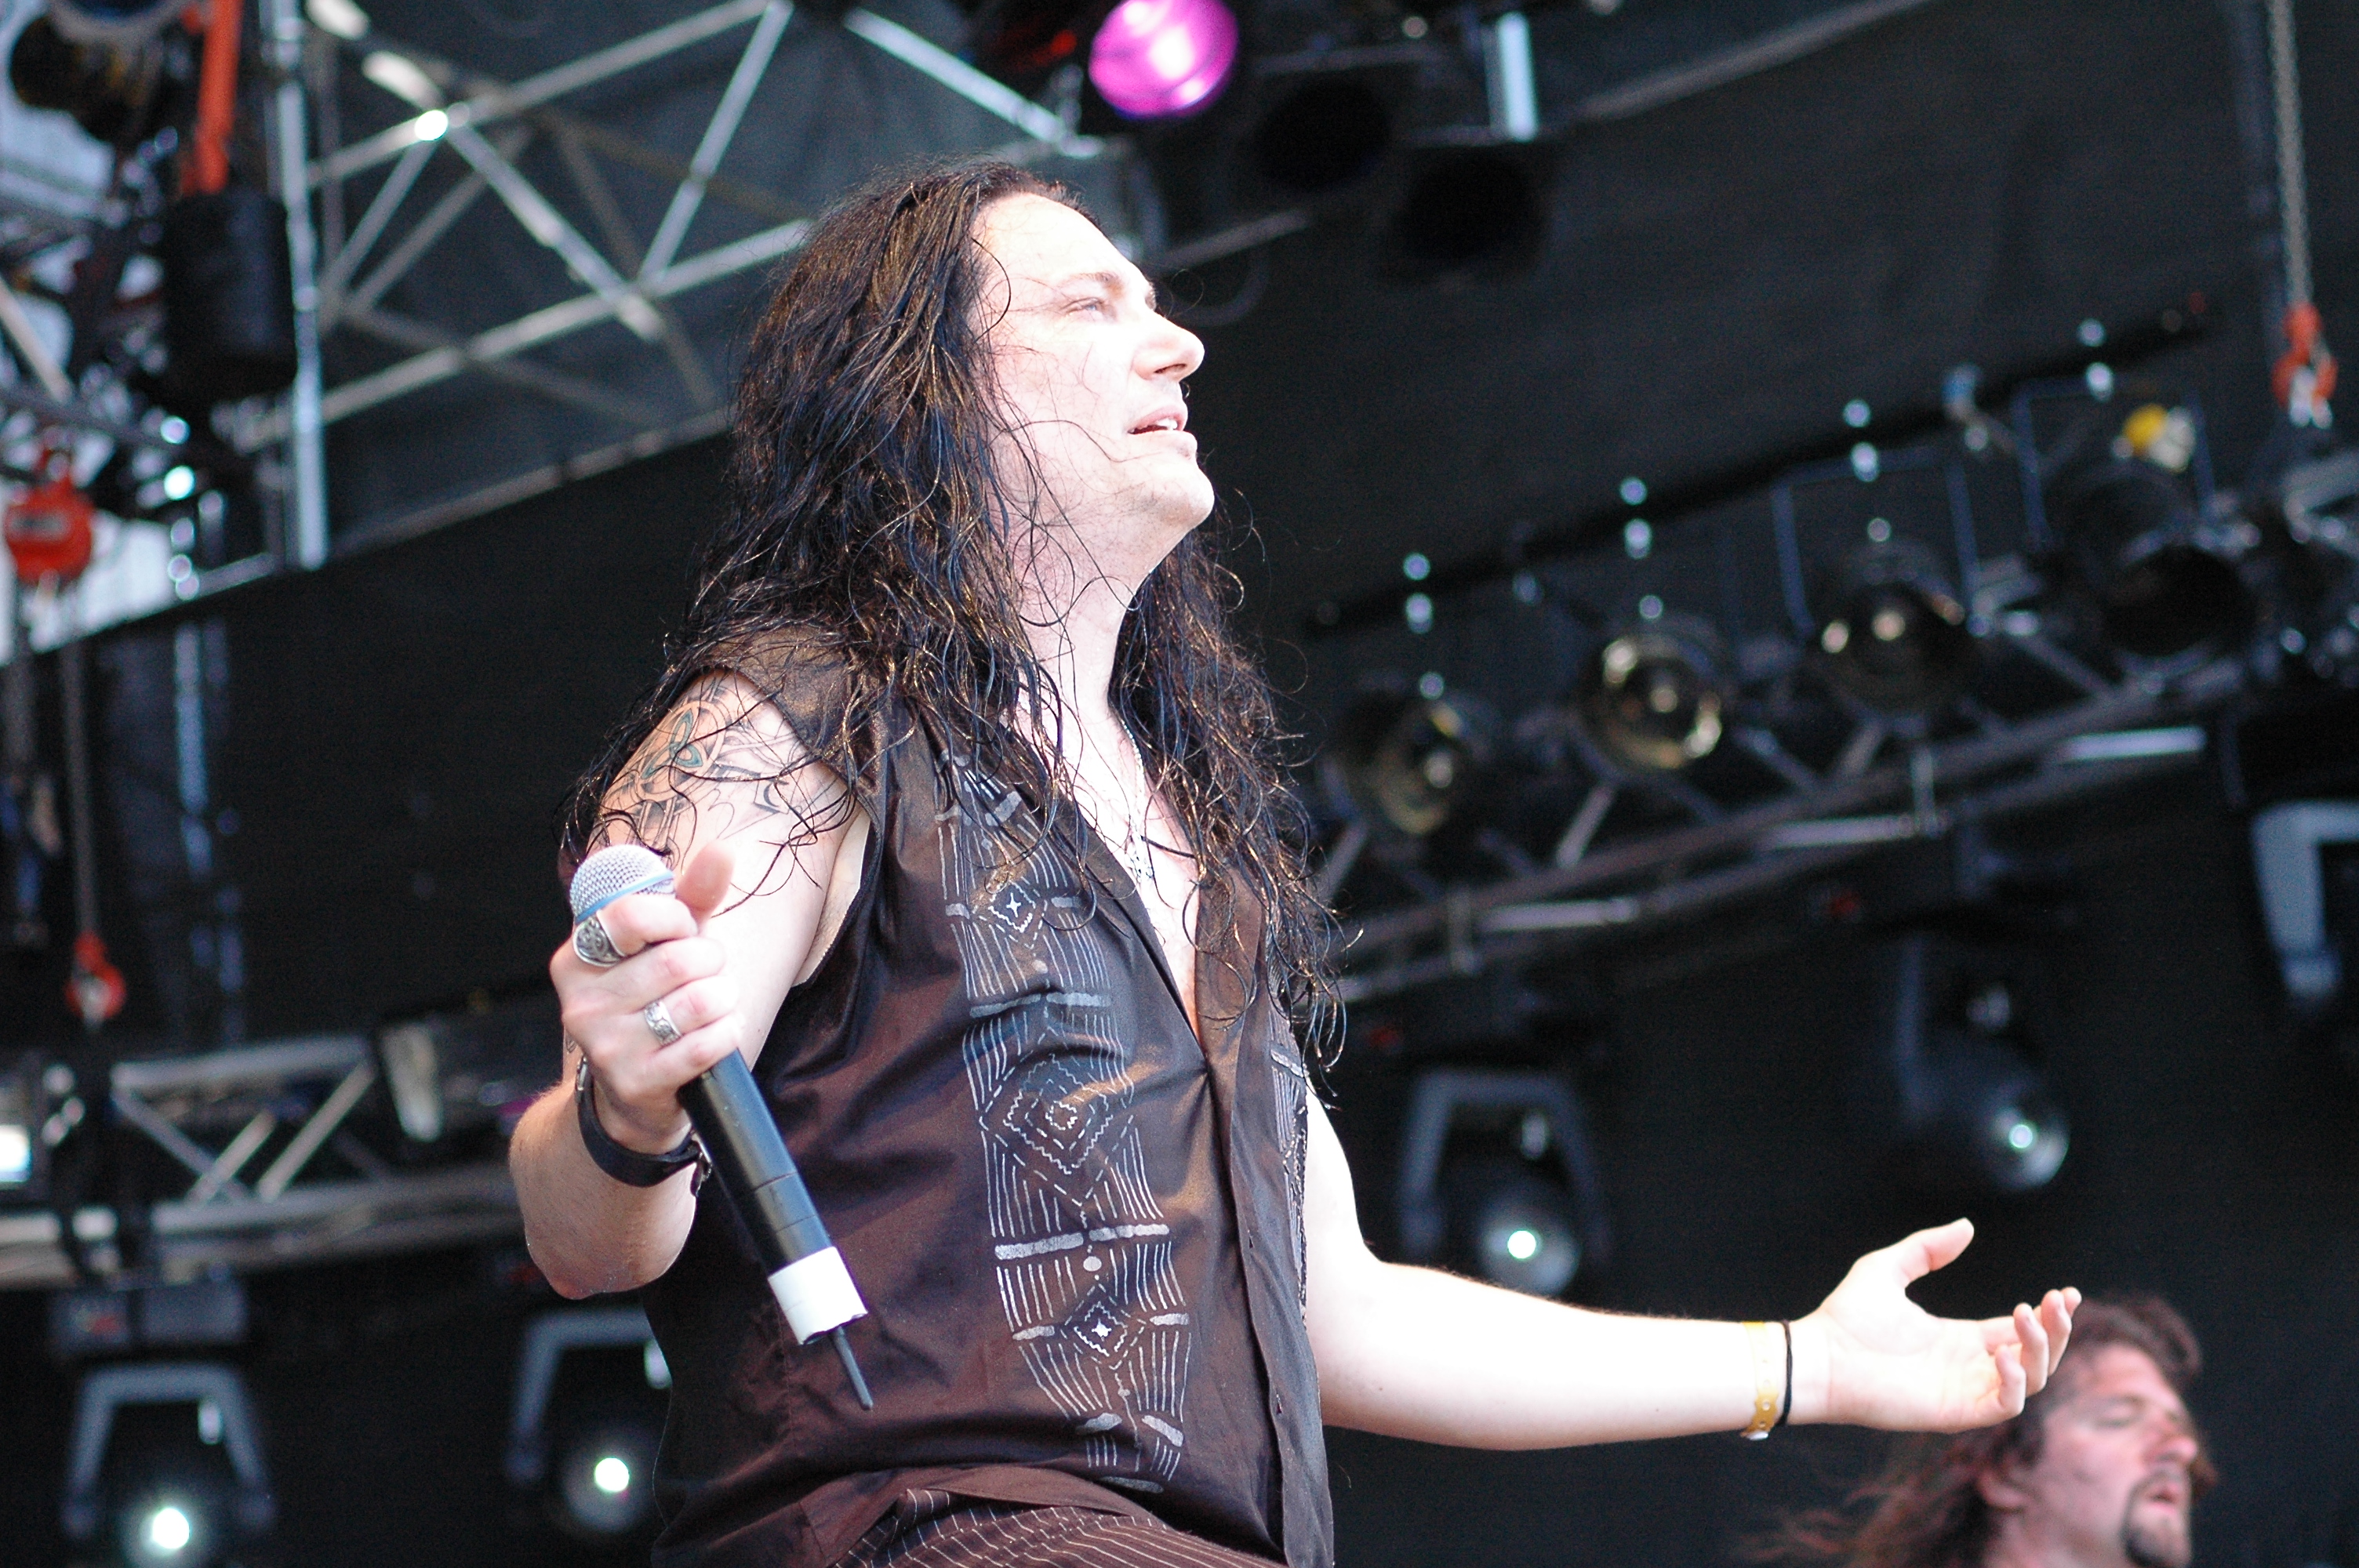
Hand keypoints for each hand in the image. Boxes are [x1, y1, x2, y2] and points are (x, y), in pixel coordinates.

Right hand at [550, 841, 740, 1152]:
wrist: (635, 1091)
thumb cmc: (656, 998)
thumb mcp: (669, 941)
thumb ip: (692, 895)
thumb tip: (722, 849)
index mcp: (578, 958)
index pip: (629, 915)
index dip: (675, 918)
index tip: (684, 930)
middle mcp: (580, 1002)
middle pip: (675, 960)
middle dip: (710, 961)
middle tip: (706, 973)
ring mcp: (605, 1046)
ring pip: (697, 1002)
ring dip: (723, 998)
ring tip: (713, 1003)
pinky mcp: (636, 1083)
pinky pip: (706, 1045)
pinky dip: (727, 1033)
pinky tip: (719, 1032)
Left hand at [1794, 1218, 2078, 1431]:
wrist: (1820, 1354)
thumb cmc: (1847, 1316)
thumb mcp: (1888, 1268)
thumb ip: (1927, 1249)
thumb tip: (1967, 1226)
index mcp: (1960, 1338)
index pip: (2020, 1331)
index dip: (2049, 1315)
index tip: (2067, 1292)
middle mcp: (1969, 1366)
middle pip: (2036, 1355)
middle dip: (2056, 1330)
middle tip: (2058, 1301)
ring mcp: (1965, 1391)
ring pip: (2031, 1379)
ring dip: (2040, 1349)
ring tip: (2027, 1314)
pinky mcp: (1956, 1411)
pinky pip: (2005, 1405)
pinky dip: (2017, 1382)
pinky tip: (2005, 1354)